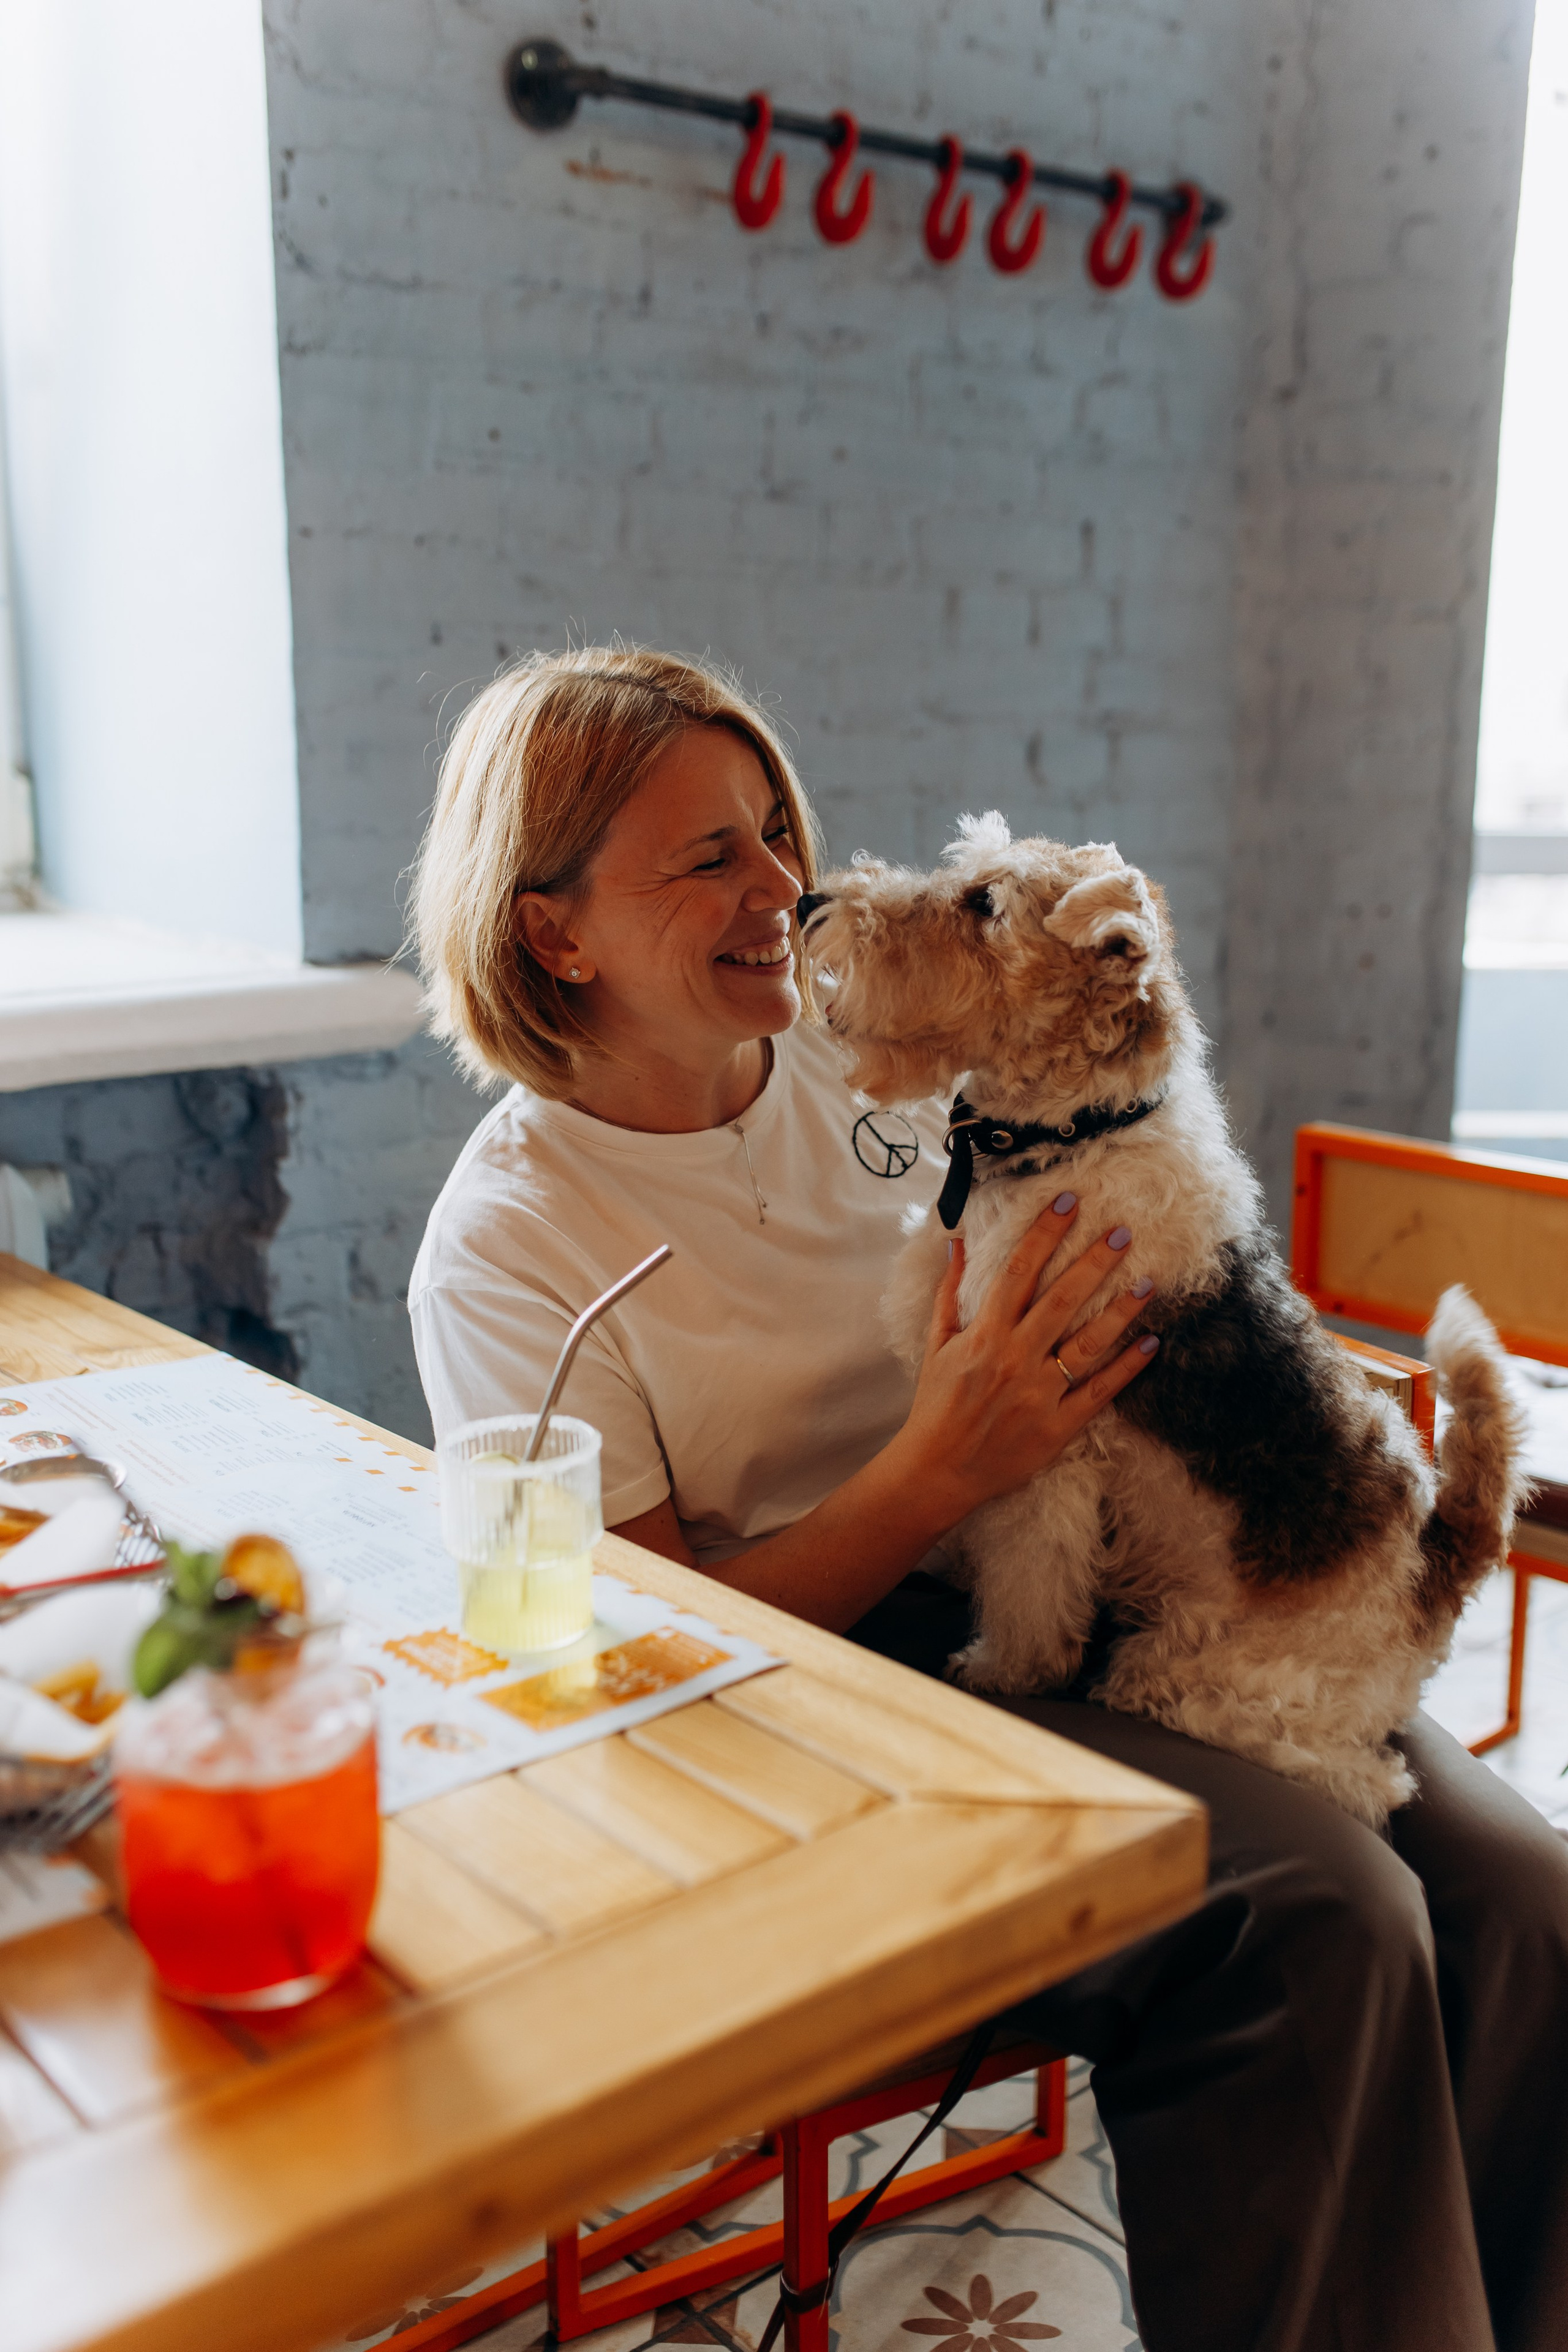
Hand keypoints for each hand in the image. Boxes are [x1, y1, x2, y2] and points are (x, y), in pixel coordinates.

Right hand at [895, 1196, 1157, 1524]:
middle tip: (1124, 1231)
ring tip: (1149, 1281)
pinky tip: (1151, 1343)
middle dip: (1094, 1263)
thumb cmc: (936, 1405)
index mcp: (984, 1335)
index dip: (1044, 1234)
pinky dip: (1126, 1367)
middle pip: (1061, 1301)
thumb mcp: (936, 1345)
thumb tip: (958, 1244)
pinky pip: (1099, 1392)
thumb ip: (949, 1293)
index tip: (1068, 1201)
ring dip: (1121, 1311)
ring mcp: (1039, 1394)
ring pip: (1088, 1344)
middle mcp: (1014, 1359)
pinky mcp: (1058, 1426)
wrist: (937, 1471)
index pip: (1018, 1272)